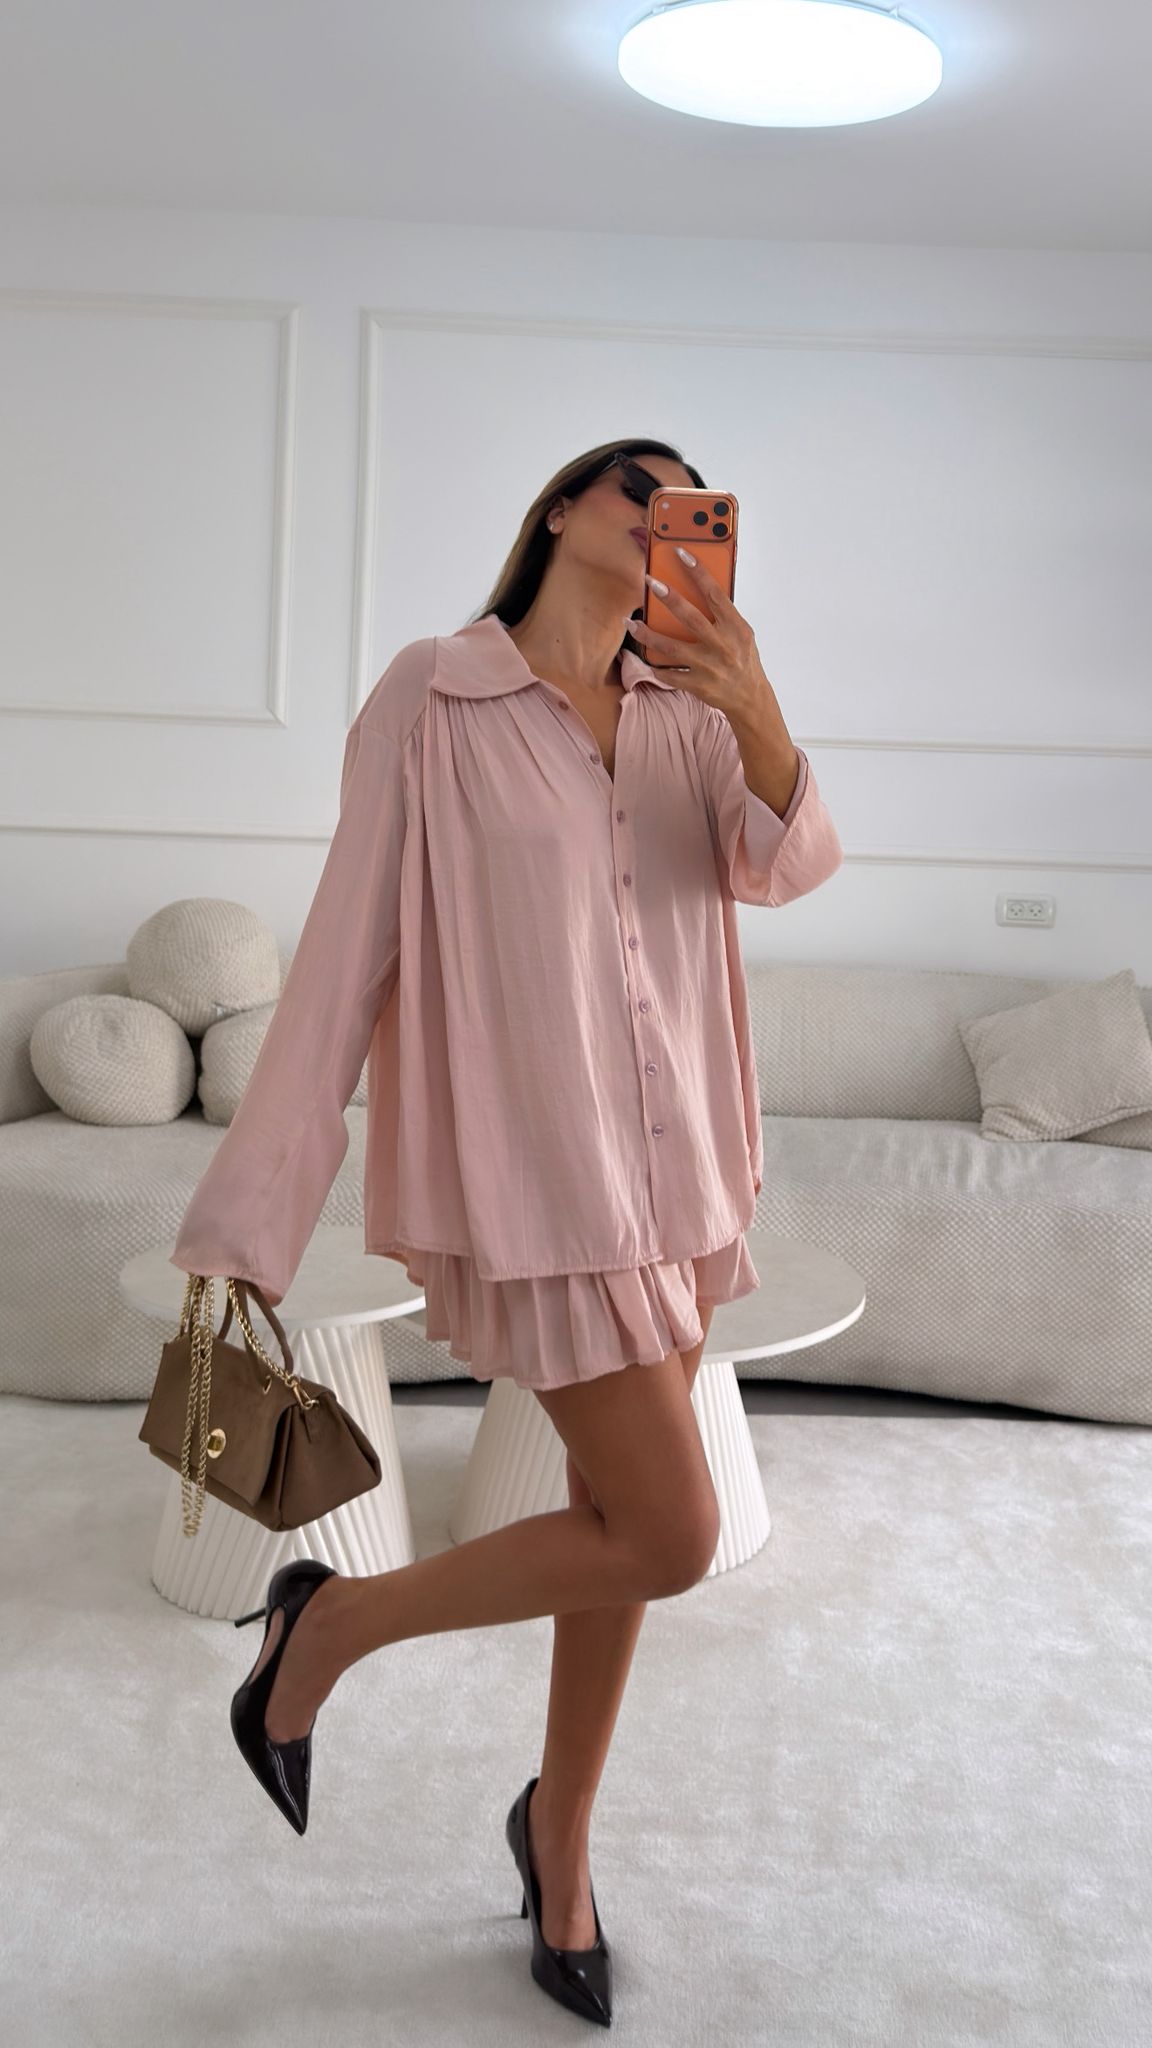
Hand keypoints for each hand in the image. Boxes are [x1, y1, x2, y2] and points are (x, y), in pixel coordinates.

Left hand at [629, 550, 769, 719]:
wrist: (750, 698)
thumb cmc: (743, 660)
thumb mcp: (742, 634)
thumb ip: (723, 615)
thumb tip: (698, 590)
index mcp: (736, 628)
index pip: (715, 594)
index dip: (698, 572)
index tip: (681, 554)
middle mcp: (722, 646)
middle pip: (690, 617)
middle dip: (668, 597)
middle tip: (649, 581)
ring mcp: (709, 667)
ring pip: (671, 647)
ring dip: (647, 634)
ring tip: (630, 623)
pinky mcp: (697, 685)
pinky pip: (669, 674)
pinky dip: (654, 665)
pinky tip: (642, 655)